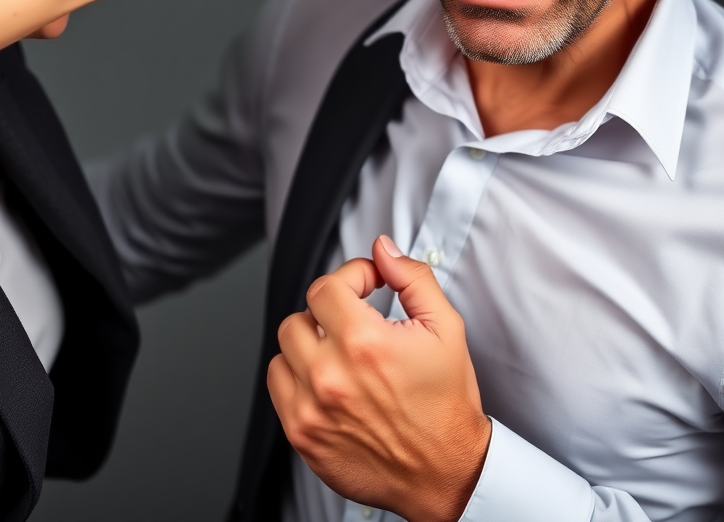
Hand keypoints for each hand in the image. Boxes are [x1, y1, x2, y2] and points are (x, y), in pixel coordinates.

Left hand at [268, 236, 490, 521]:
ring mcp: (311, 408)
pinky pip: (277, 385)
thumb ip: (412, 278)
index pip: (325, 287)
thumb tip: (383, 250)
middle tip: (355, 321)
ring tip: (340, 352)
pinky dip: (296, 376)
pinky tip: (326, 379)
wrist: (445, 473)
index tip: (366, 286)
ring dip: (310, 342)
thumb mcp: (445, 329)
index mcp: (364, 343)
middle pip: (301, 315)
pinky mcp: (302, 435)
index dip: (350, 277)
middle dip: (329, 310)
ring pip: (285, 348)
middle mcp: (331, 375)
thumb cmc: (446, 405)